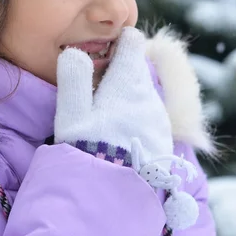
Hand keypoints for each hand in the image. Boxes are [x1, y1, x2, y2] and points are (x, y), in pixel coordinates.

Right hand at [55, 27, 199, 229]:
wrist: (117, 192)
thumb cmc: (89, 148)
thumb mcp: (72, 113)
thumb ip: (73, 79)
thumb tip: (74, 52)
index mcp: (128, 82)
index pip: (132, 43)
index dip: (119, 43)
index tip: (104, 52)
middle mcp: (149, 95)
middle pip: (138, 70)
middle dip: (122, 71)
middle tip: (99, 85)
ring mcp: (159, 117)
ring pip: (144, 93)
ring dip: (129, 96)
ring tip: (108, 114)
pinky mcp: (163, 138)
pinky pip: (150, 116)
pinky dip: (137, 116)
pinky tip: (122, 134)